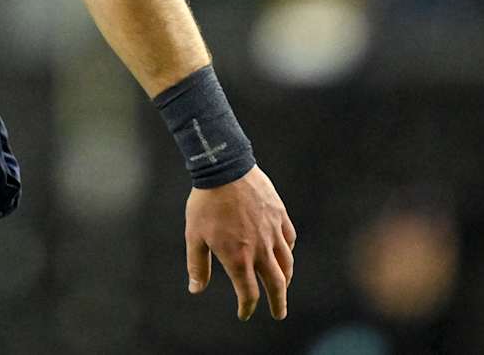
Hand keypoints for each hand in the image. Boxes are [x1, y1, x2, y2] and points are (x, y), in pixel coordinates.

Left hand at [185, 165, 295, 320]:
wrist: (224, 168)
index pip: (248, 293)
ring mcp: (273, 232)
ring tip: (283, 287)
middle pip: (276, 285)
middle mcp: (260, 250)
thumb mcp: (194, 236)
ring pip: (287, 264)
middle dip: (278, 303)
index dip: (246, 307)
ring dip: (285, 279)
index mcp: (238, 258)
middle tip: (279, 314)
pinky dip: (288, 252)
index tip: (244, 313)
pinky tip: (285, 254)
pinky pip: (289, 240)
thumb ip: (197, 265)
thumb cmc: (205, 203)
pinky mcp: (280, 215)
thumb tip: (195, 290)